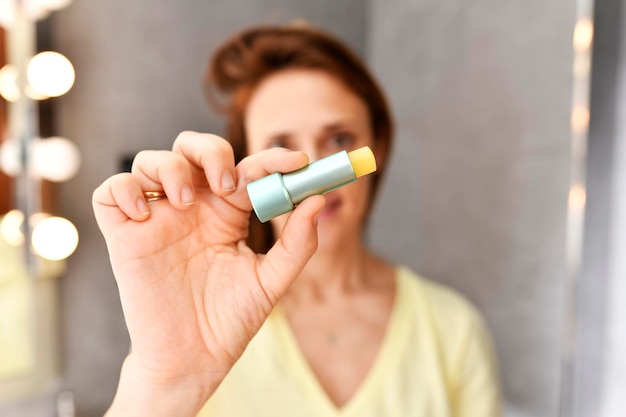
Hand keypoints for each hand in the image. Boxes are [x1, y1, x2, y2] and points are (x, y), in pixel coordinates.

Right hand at [92, 132, 324, 414]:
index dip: (271, 158)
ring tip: (188, 203)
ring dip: (170, 168)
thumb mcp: (271, 281)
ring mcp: (157, 219)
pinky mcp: (124, 236)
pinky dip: (125, 190)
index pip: (244, 169)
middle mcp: (192, 209)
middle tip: (227, 183)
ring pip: (150, 161)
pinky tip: (146, 216)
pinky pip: (110, 193)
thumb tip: (319, 201)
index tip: (298, 161)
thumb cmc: (230, 321)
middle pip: (192, 148)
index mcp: (226, 214)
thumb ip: (297, 243)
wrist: (193, 359)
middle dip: (210, 151)